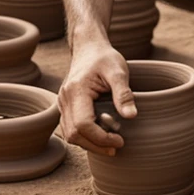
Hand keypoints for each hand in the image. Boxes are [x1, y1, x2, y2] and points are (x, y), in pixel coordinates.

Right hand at [58, 40, 135, 156]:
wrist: (88, 48)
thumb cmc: (104, 58)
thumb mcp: (118, 70)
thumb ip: (124, 93)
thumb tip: (131, 116)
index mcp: (76, 90)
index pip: (83, 125)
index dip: (101, 138)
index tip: (120, 140)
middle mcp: (64, 98)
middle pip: (74, 134)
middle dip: (95, 145)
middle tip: (117, 147)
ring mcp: (62, 103)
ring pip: (70, 134)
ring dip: (89, 143)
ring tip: (110, 144)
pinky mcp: (65, 106)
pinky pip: (70, 129)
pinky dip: (84, 137)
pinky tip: (100, 135)